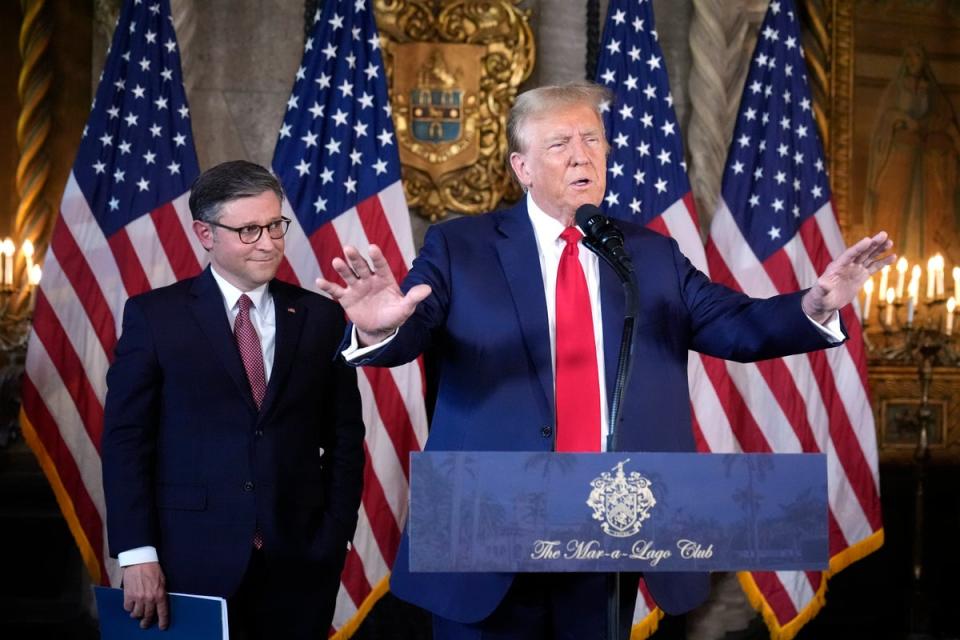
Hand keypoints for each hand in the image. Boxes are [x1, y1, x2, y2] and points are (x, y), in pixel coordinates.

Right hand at [121, 562, 168, 629]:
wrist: (140, 560)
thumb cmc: (153, 569)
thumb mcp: (162, 581)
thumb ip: (161, 592)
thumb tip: (160, 602)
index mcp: (160, 595)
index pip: (162, 612)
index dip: (163, 621)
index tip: (162, 627)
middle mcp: (149, 598)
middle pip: (148, 616)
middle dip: (146, 622)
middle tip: (145, 624)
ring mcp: (138, 598)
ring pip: (136, 614)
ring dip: (137, 615)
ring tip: (137, 613)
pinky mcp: (128, 595)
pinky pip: (127, 608)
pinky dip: (129, 608)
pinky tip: (131, 604)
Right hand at [316, 244, 430, 345]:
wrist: (379, 329)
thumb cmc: (394, 315)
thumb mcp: (405, 308)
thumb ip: (414, 297)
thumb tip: (428, 289)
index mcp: (384, 278)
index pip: (381, 265)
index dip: (377, 257)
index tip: (372, 248)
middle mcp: (369, 279)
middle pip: (362, 266)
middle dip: (356, 258)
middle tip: (349, 248)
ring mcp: (357, 287)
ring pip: (348, 275)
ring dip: (342, 268)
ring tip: (336, 261)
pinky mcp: (346, 298)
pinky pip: (336, 291)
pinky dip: (327, 286)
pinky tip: (319, 281)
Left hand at [802, 231, 894, 323]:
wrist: (826, 302)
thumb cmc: (819, 297)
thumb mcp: (819, 294)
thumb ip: (822, 288)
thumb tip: (822, 283)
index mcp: (837, 266)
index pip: (849, 254)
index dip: (858, 247)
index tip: (868, 239)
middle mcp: (847, 265)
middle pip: (861, 252)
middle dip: (872, 244)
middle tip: (884, 234)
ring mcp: (855, 269)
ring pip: (869, 257)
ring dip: (879, 250)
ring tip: (890, 242)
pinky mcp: (861, 276)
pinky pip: (874, 267)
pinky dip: (883, 262)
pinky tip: (893, 257)